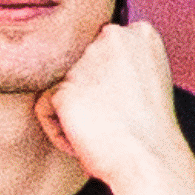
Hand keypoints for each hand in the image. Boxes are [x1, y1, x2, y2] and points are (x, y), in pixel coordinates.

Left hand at [35, 21, 189, 187]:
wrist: (149, 161)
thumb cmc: (149, 132)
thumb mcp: (145, 80)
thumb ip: (120, 62)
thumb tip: (90, 67)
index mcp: (139, 33)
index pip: (97, 53)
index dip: (106, 86)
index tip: (125, 106)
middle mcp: (111, 37)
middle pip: (75, 67)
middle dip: (87, 96)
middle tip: (113, 120)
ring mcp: (86, 61)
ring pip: (59, 88)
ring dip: (73, 115)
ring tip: (102, 131)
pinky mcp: (64, 88)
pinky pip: (44, 110)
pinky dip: (59, 132)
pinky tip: (86, 140)